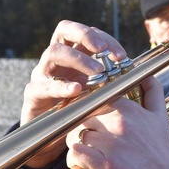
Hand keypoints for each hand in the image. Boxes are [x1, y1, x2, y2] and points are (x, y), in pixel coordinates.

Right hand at [21, 21, 126, 167]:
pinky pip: (44, 85)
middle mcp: (55, 59)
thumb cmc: (76, 109)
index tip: (121, 55)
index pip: (86, 33)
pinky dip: (61, 86)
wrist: (49, 138)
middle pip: (64, 30)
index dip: (104, 38)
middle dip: (86, 36)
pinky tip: (76, 91)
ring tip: (97, 72)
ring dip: (78, 59)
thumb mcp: (94, 91)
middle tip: (103, 50)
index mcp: (71, 53)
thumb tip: (135, 71)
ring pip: (53, 53)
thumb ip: (108, 79)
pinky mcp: (33, 94)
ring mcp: (41, 74)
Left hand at [65, 76, 168, 168]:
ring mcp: (111, 145)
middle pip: (81, 117)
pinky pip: (75, 153)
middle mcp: (118, 123)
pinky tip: (84, 165)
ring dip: (77, 145)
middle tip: (88, 141)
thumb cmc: (160, 154)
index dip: (88, 111)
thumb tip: (147, 74)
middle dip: (81, 128)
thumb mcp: (160, 118)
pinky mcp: (104, 166)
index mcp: (128, 109)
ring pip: (76, 135)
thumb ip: (153, 92)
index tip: (91, 123)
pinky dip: (75, 160)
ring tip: (87, 154)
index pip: (94, 100)